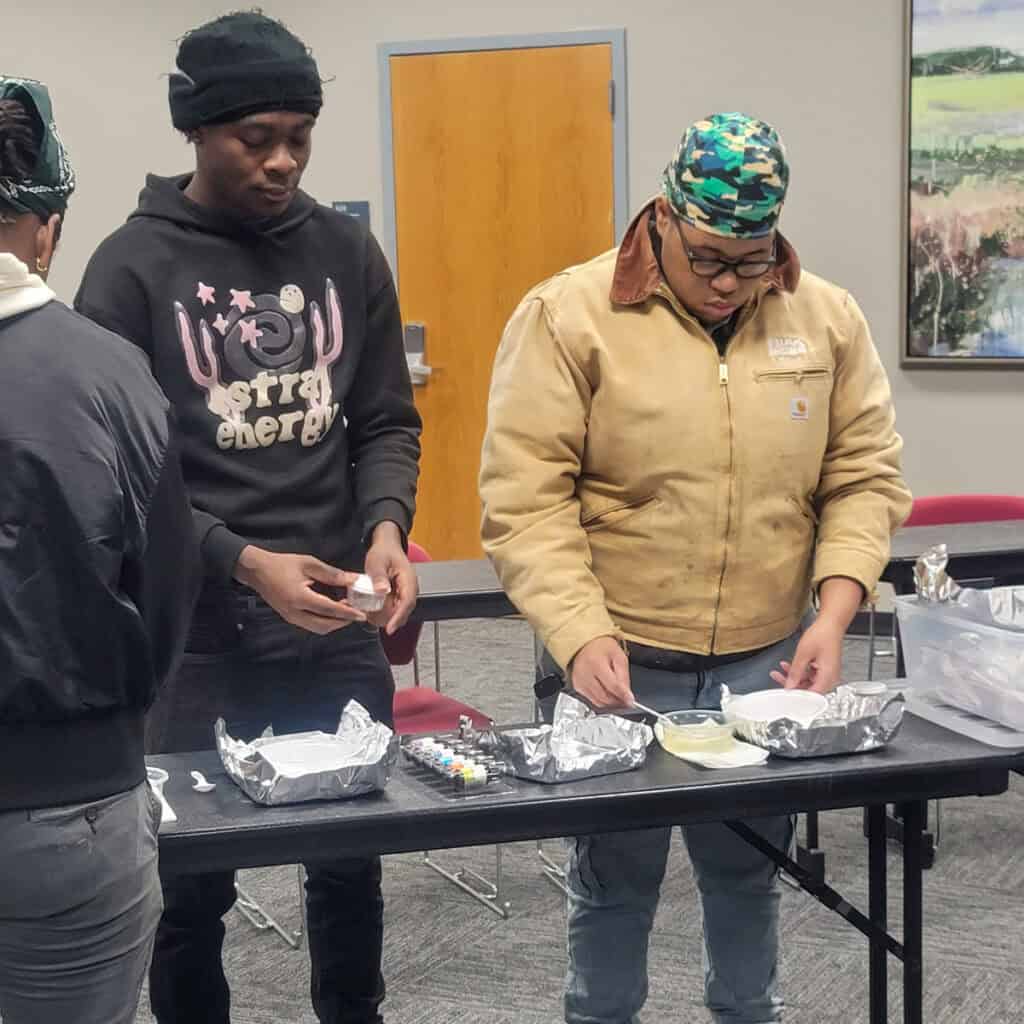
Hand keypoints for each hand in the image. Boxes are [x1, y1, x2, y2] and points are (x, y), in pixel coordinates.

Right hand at [234, 546, 364, 634]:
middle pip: (324, 625)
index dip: (347, 613)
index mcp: (299, 597)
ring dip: (335, 623)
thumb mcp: (309, 564)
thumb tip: (354, 580)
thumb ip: (333, 574)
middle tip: (357, 612)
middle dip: (343, 621)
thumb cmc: (283, 564)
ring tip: (347, 610)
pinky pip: (311, 625)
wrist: (257, 571)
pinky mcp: (290, 618)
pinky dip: (325, 621)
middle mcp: (294, 612)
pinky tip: (333, 610)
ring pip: (318, 628)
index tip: (362, 614)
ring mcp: (291, 618)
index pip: (328, 609)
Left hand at [364, 522, 418, 634]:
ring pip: (395, 613)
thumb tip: (382, 590)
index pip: (407, 602)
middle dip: (386, 618)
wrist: (387, 547)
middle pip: (402, 612)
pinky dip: (379, 611)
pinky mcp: (397, 598)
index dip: (398, 617)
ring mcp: (404, 595)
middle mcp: (409, 590)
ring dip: (381, 615)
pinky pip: (390, 610)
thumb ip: (379, 575)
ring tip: (365, 608)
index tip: (389, 629)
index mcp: (409, 580)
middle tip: (368, 614)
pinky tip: (367, 607)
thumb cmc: (384, 552)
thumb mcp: (377, 561)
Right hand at [570, 636, 633, 708]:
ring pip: (599, 702)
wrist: (586, 645)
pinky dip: (602, 700)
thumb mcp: (619, 657)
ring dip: (611, 703)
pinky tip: (607, 693)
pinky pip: (592, 700)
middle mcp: (584, 673)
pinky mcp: (577, 687)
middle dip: (618, 701)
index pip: (612, 686)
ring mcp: (579, 681)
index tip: (630, 701)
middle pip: (605, 696)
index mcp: (596, 663)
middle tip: (626, 700)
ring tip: (618, 696)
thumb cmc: (602, 648)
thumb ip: (624, 677)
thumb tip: (628, 696)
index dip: (623, 695)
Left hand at [770, 617, 844, 693]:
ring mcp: (827, 673)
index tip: (784, 694)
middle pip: (809, 689)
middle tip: (778, 679)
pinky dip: (800, 671)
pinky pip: (810, 674)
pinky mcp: (824, 668)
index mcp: (828, 677)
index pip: (812, 696)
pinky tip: (789, 665)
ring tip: (780, 670)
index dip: (797, 696)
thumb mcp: (803, 654)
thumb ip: (795, 672)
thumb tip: (789, 685)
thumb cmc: (823, 634)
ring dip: (794, 676)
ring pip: (807, 682)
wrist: (831, 623)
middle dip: (792, 684)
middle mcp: (830, 678)